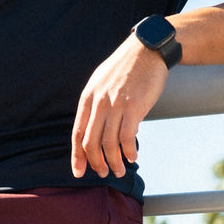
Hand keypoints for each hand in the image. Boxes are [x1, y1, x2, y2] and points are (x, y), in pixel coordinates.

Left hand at [71, 36, 169, 178]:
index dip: (77, 156)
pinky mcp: (134, 107)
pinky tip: (132, 157)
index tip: (79, 172)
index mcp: (87, 99)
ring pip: (109, 143)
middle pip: (91, 142)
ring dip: (114, 162)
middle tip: (103, 173)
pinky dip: (129, 151)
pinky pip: (128, 137)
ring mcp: (116, 106)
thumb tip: (97, 130)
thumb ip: (96, 106)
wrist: (146, 50)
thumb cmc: (124, 68)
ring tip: (118, 171)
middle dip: (96, 163)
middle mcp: (99, 104)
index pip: (78, 133)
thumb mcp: (100, 83)